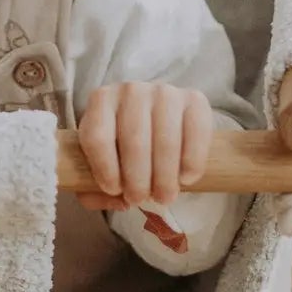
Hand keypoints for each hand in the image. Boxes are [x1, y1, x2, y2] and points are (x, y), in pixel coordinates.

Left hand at [74, 82, 214, 211]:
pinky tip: (186, 179)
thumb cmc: (122, 142)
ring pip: (165, 141)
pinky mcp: (195, 99)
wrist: (157, 116)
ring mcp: (165, 92)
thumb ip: (95, 181)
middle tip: (141, 200)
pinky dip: (192, 162)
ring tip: (164, 197)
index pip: (98, 136)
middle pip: (134, 141)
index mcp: (101, 101)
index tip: (114, 191)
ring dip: (164, 177)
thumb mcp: (100, 157)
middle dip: (137, 180)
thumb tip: (117, 201)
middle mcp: (131, 90)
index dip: (104, 168)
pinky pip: (196, 133)